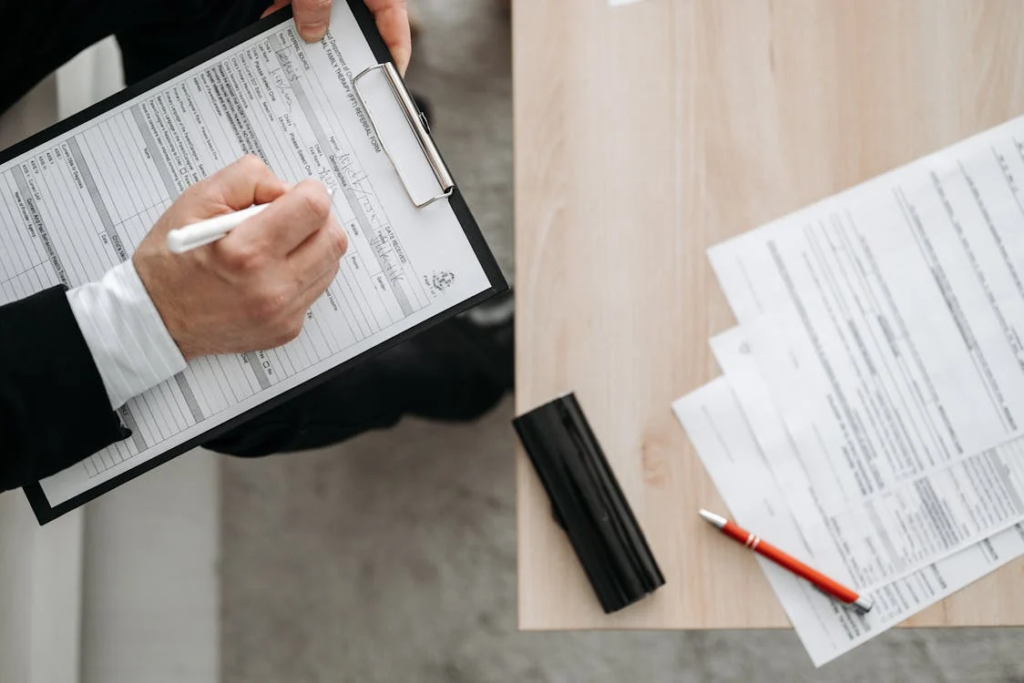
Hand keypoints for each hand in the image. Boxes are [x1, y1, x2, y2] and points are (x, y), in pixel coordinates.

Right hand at [134, 155, 347, 359]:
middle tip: (290, 218)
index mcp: (247, 252)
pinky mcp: (288, 328)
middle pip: (334, 238)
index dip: (308, 192)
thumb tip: (288, 188)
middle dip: (317, 220)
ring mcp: (283, 313)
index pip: (314, 209)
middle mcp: (271, 288)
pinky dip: (302, 273)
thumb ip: (249, 179)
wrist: (157, 318)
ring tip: (277, 245)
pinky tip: (272, 270)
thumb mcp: (197, 200)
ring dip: (313, 247)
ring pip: (330, 264)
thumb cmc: (171, 260)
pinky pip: (315, 289)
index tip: (294, 195)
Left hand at [262, 0, 411, 74]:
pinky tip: (268, 32)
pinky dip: (281, 17)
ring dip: (304, 36)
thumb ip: (314, 1)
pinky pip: (296, 4)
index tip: (385, 86)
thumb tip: (311, 33)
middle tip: (334, 83)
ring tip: (295, 64)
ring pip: (321, 16)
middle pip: (356, 25)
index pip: (395, 27)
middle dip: (340, 51)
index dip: (393, 58)